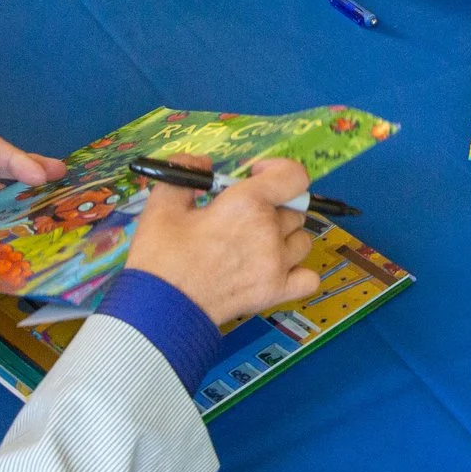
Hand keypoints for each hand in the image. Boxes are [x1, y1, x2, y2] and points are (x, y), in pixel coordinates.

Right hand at [125, 157, 321, 324]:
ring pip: (302, 239)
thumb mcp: (161, 206)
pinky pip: (309, 277)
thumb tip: (202, 162)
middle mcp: (269, 232)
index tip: (256, 177)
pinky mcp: (276, 293)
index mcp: (246, 205)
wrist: (160, 310)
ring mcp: (277, 265)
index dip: (277, 170)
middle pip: (293, 208)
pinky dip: (299, 272)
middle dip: (271, 206)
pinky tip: (275, 269)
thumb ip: (184, 173)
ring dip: (285, 237)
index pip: (293, 176)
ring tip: (255, 244)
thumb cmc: (161, 258)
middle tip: (241, 217)